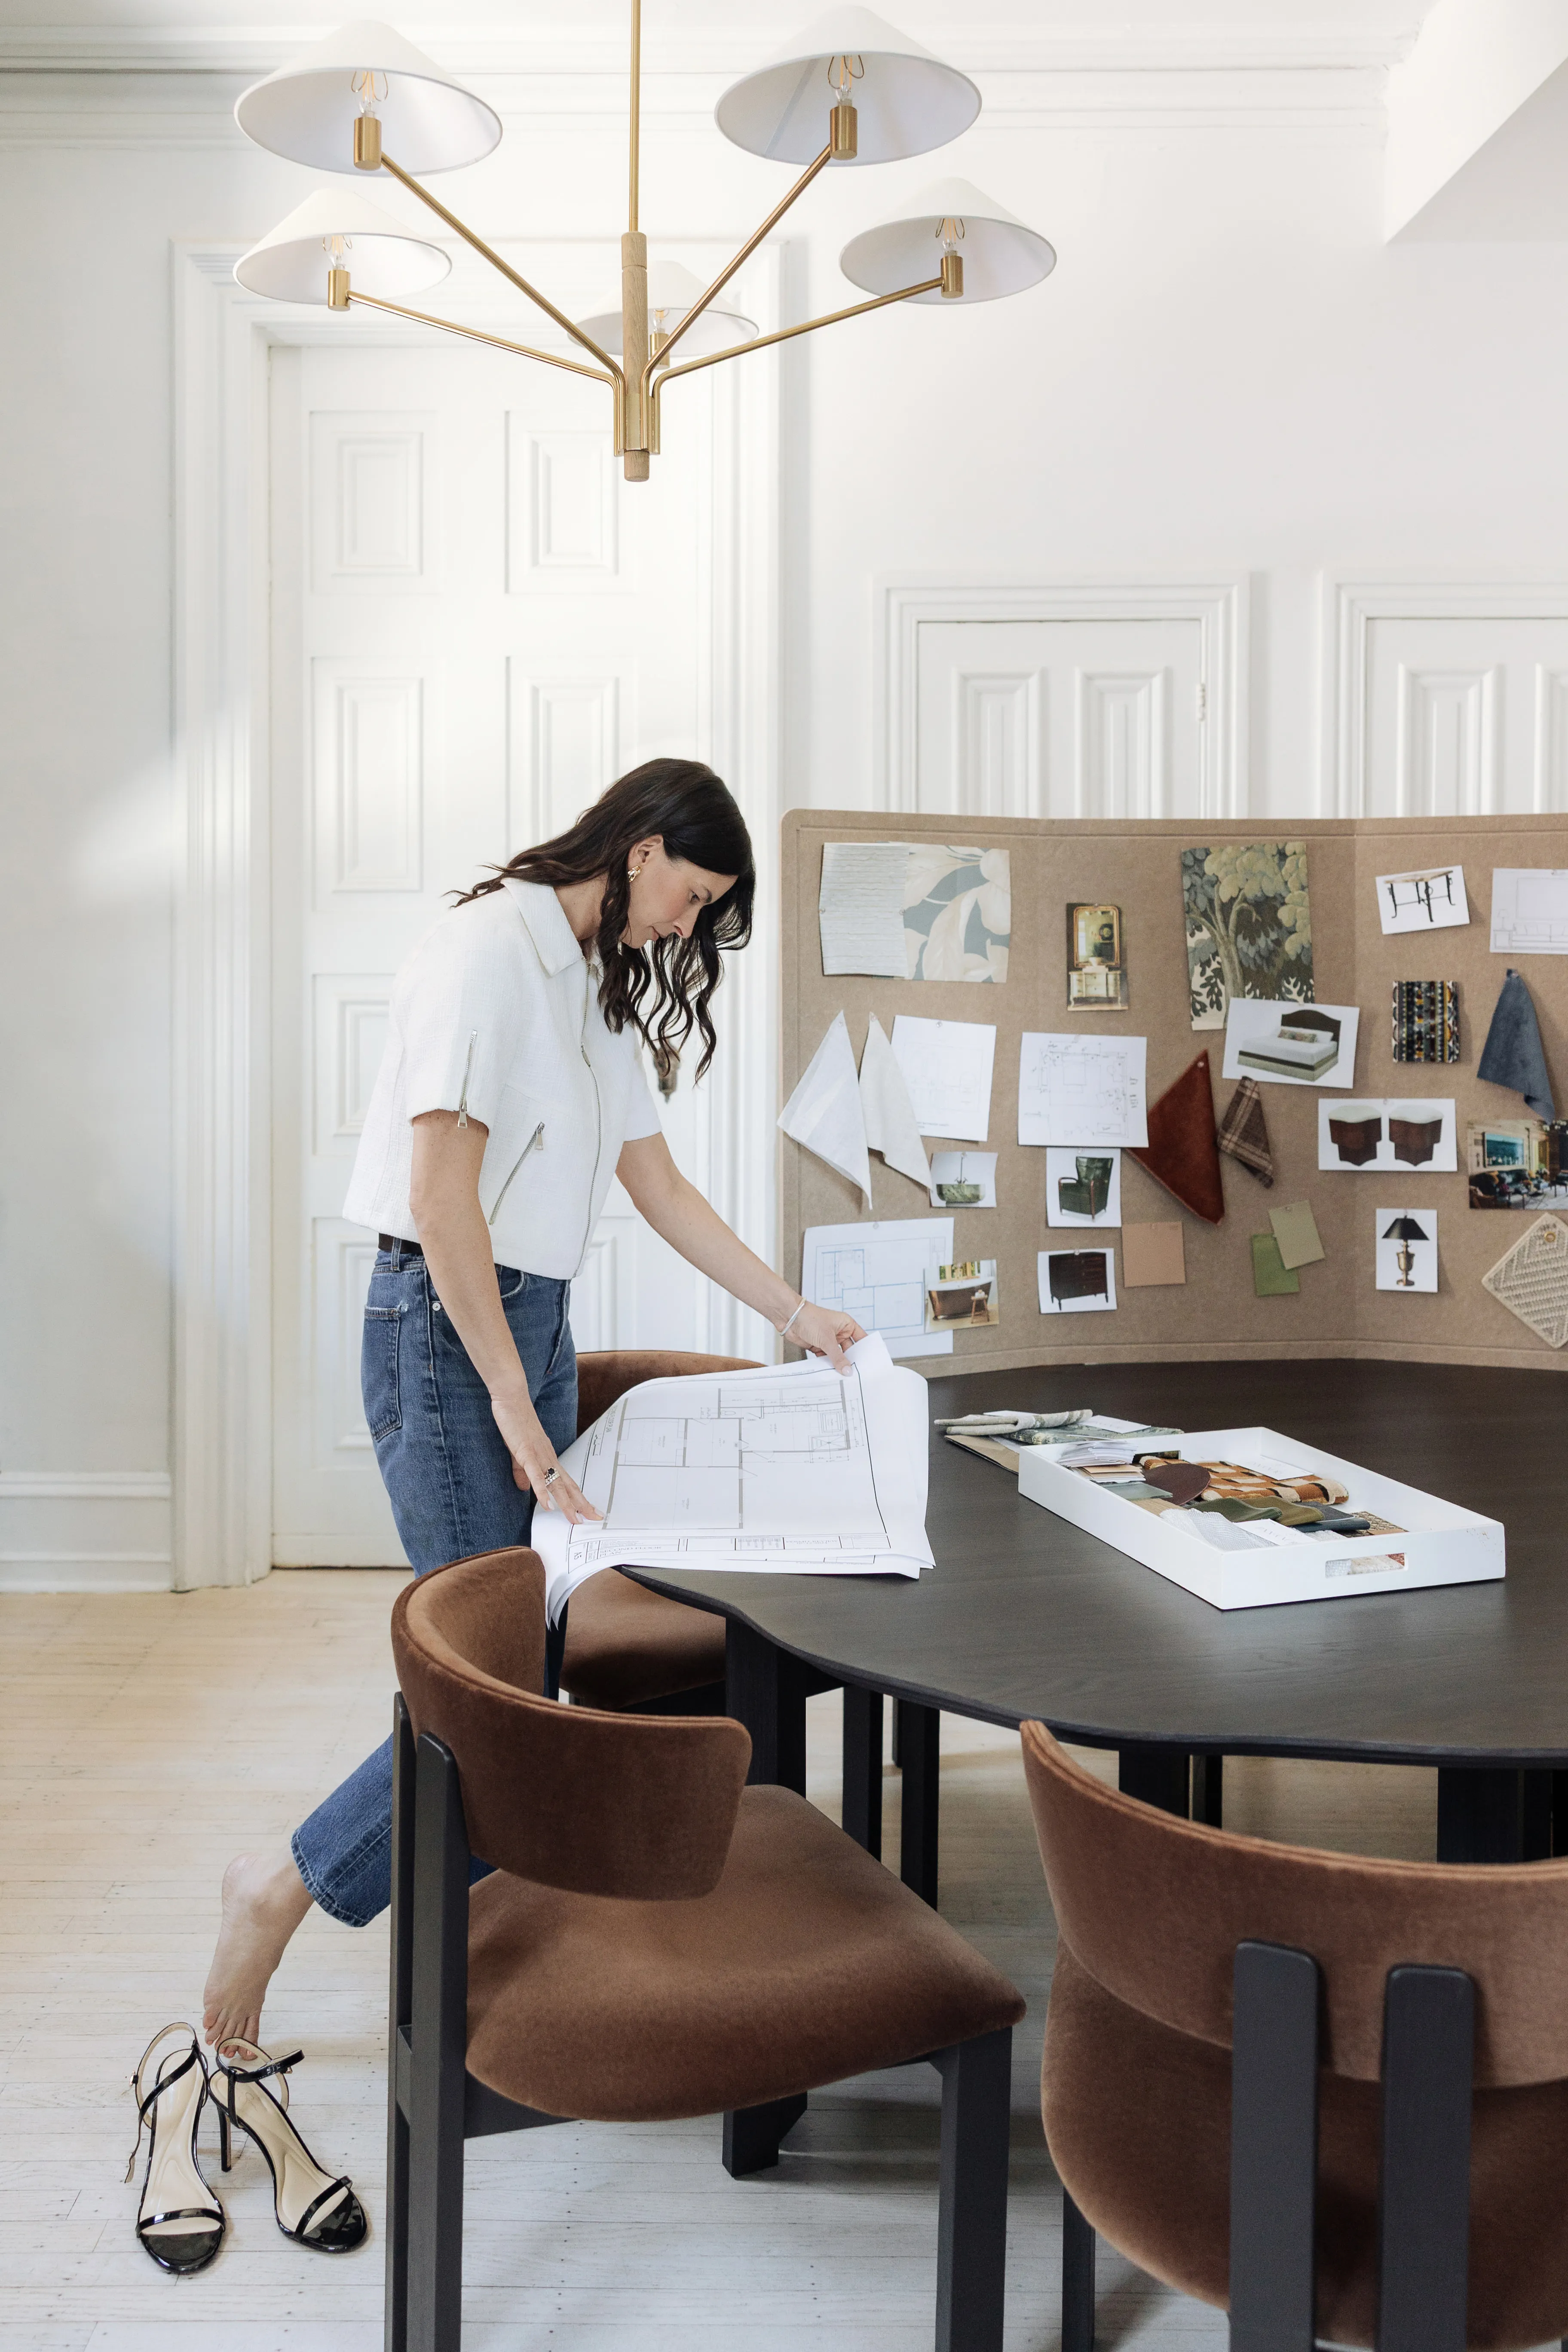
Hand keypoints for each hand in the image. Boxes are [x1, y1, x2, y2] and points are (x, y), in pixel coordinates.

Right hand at [491, 1394, 600, 1525]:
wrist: (511, 1398)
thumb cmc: (516, 1422)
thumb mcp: (519, 1452)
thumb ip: (522, 1471)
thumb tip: (525, 1489)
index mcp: (548, 1457)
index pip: (568, 1482)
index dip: (579, 1497)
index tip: (590, 1511)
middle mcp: (548, 1457)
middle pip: (568, 1485)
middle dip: (581, 1504)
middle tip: (594, 1518)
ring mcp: (539, 1455)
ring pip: (556, 1484)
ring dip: (566, 1503)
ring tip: (575, 1519)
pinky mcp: (526, 1453)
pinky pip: (536, 1475)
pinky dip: (542, 1492)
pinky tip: (548, 1505)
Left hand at [787, 1301, 865, 1372]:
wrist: (789, 1318)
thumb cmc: (809, 1318)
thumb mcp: (827, 1339)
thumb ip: (837, 1356)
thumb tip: (847, 1370)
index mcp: (846, 1324)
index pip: (860, 1339)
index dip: (865, 1351)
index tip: (869, 1364)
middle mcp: (839, 1332)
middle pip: (849, 1350)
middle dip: (850, 1360)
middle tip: (855, 1373)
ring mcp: (828, 1340)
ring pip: (837, 1356)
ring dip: (838, 1364)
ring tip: (843, 1375)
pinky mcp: (818, 1346)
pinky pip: (826, 1358)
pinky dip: (827, 1364)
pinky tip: (829, 1372)